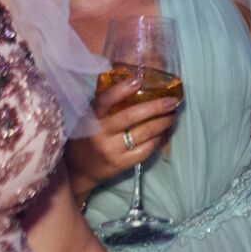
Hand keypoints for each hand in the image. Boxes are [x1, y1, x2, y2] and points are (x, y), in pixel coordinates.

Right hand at [66, 75, 179, 200]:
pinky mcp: (120, 163)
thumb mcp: (89, 118)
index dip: (121, 90)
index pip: (104, 100)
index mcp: (91, 117)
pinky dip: (156, 140)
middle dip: (156, 107)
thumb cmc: (87, 137)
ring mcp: (110, 149)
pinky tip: (161, 134)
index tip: (138, 81)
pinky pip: (145, 150)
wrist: (78, 170)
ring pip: (143, 133)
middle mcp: (100, 133)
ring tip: (172, 115)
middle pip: (131, 116)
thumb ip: (105, 103)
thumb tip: (131, 81)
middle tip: (172, 101)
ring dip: (162, 123)